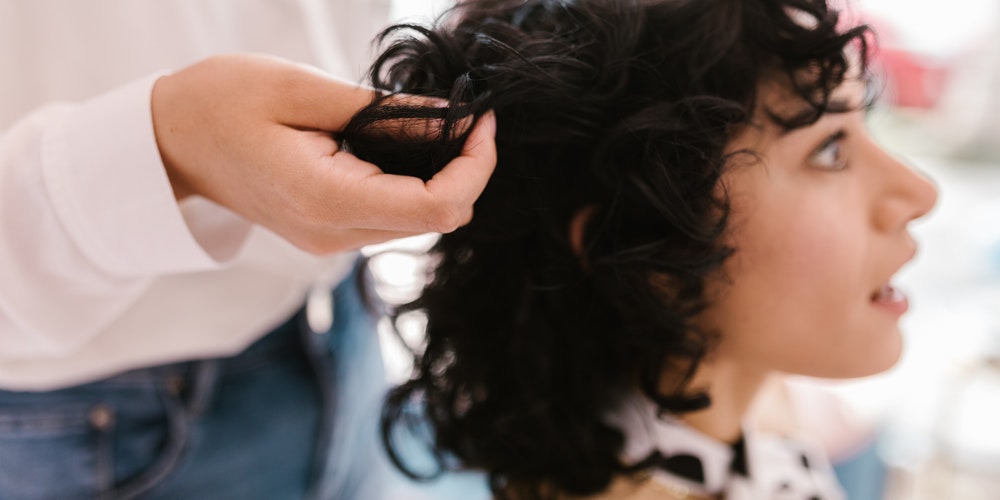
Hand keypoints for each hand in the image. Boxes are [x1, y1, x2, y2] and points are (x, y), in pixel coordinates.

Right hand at [151, 54, 496, 253]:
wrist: (169, 141)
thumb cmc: (221, 102)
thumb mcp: (304, 90)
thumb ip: (384, 111)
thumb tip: (452, 119)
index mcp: (326, 200)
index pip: (436, 207)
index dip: (474, 167)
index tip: (479, 120)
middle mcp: (333, 235)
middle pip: (437, 220)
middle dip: (465, 169)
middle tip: (464, 115)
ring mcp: (330, 241)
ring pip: (420, 222)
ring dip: (442, 176)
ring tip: (436, 124)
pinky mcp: (328, 233)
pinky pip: (393, 217)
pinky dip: (414, 183)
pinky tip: (405, 144)